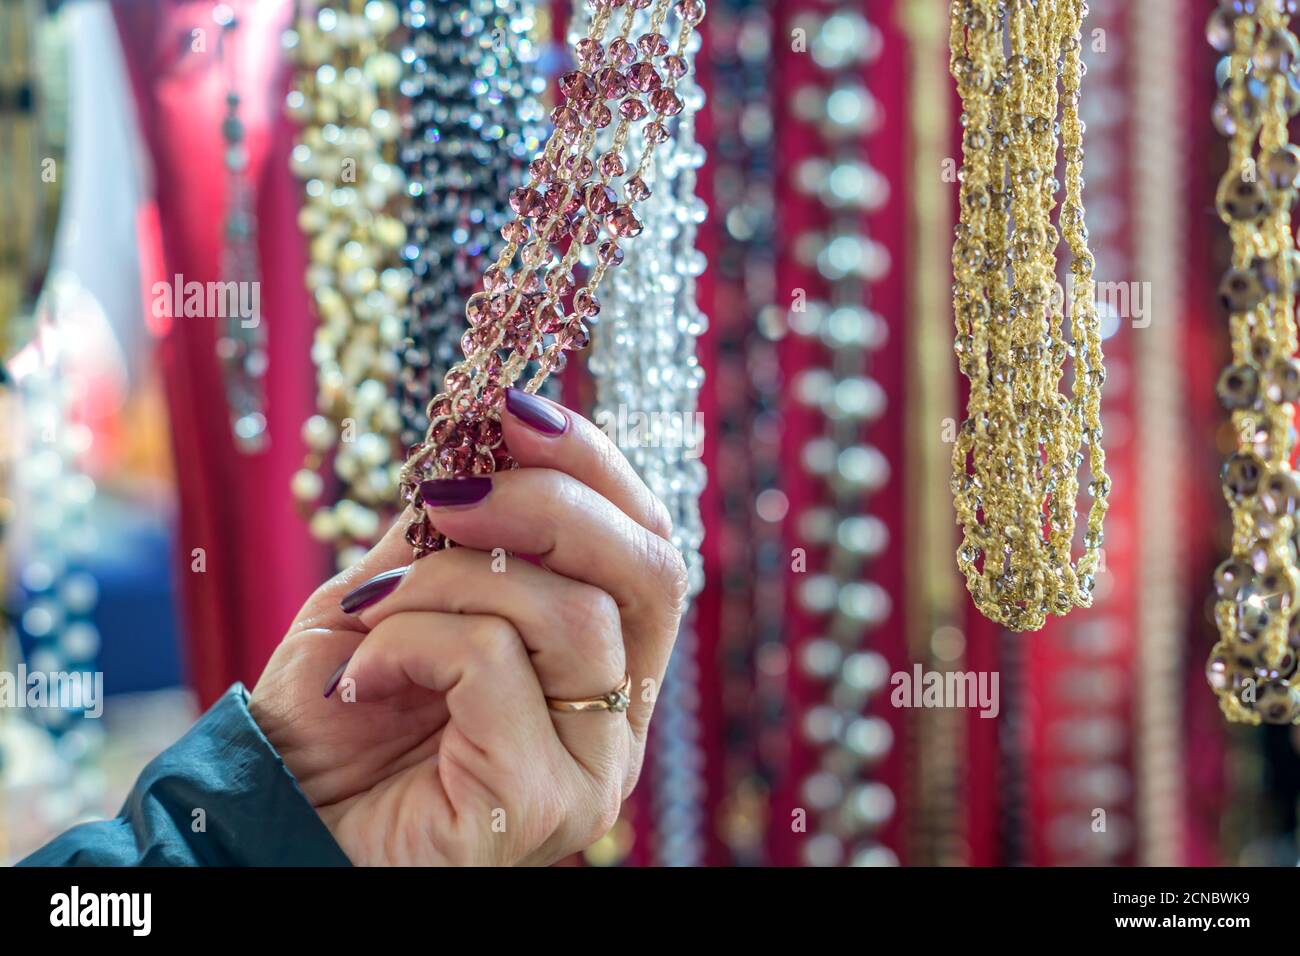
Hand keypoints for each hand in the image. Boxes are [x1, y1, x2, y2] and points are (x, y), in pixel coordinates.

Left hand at [248, 389, 688, 864]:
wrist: (274, 826)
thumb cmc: (336, 718)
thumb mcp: (394, 594)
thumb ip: (452, 530)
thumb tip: (483, 434)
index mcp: (604, 661)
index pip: (648, 546)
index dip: (594, 467)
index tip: (512, 411)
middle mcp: (621, 715)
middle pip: (650, 569)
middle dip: (550, 501)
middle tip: (450, 494)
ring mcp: (593, 766)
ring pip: (570, 610)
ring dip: (447, 581)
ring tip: (373, 615)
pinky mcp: (543, 802)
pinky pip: (493, 661)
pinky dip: (408, 641)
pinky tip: (359, 683)